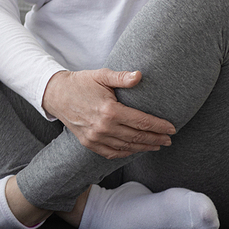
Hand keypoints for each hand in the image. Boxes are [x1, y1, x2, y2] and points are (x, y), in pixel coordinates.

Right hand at [41, 69, 174, 160]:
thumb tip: (139, 75)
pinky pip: (112, 153)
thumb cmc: (81, 83)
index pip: (142, 122)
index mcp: (110, 111)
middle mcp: (103, 127)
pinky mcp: (89, 143)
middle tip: (169, 139)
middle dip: (156, 138)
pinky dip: (126, 153)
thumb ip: (121, 77)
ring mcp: (95, 137)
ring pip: (127, 146)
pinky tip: (136, 150)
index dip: (159, 126)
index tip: (172, 128)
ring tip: (157, 145)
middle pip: (137, 136)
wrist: (56, 95)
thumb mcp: (101, 75)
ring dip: (145, 147)